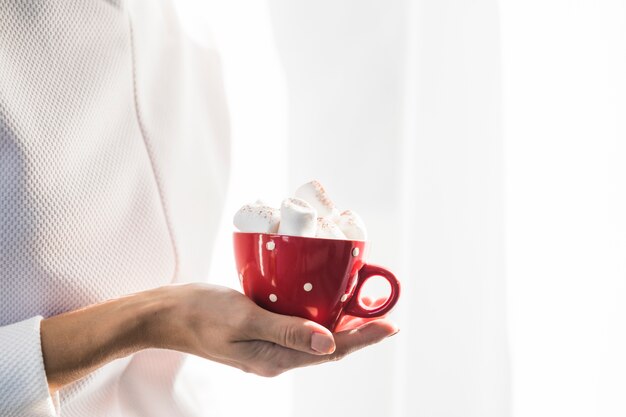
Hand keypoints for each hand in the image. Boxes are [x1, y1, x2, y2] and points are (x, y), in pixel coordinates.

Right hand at [157, 284, 398, 376]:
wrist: (166, 314)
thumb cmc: (200, 313)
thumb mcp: (244, 319)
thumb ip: (286, 330)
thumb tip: (329, 343)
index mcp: (275, 360)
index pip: (331, 352)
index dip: (364, 338)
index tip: (390, 325)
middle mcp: (277, 358)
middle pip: (328, 347)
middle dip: (359, 332)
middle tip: (383, 312)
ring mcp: (269, 346)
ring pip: (315, 337)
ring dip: (341, 324)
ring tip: (364, 307)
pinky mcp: (262, 332)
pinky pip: (298, 327)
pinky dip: (317, 316)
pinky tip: (324, 302)